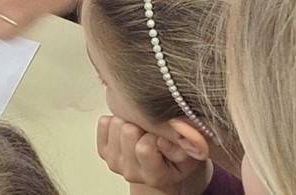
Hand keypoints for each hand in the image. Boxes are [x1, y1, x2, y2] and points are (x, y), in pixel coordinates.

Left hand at [96, 115, 213, 194]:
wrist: (163, 167)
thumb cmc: (177, 157)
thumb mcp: (192, 152)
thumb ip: (191, 141)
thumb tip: (178, 127)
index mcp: (154, 176)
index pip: (145, 147)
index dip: (156, 133)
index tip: (164, 135)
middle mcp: (131, 172)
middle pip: (128, 131)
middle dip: (143, 125)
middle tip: (152, 132)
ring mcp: (115, 163)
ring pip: (116, 124)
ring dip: (130, 121)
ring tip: (143, 131)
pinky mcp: (104, 152)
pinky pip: (104, 122)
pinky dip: (117, 120)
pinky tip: (131, 129)